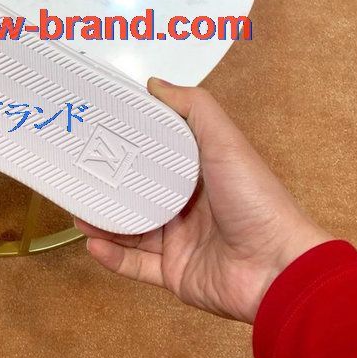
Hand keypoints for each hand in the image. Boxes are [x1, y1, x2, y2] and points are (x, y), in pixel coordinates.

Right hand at [75, 79, 332, 322]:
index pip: (155, 154)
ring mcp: (180, 241)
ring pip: (129, 229)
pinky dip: (112, 257)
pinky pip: (135, 265)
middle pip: (136, 193)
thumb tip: (156, 84)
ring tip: (77, 208)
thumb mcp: (224, 140)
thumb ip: (192, 107)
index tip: (99, 132)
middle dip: (107, 185)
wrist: (279, 269)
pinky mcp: (175, 273)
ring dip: (102, 220)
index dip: (128, 144)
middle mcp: (188, 206)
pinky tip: (93, 242)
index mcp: (199, 173)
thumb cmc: (259, 201)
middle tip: (79, 173)